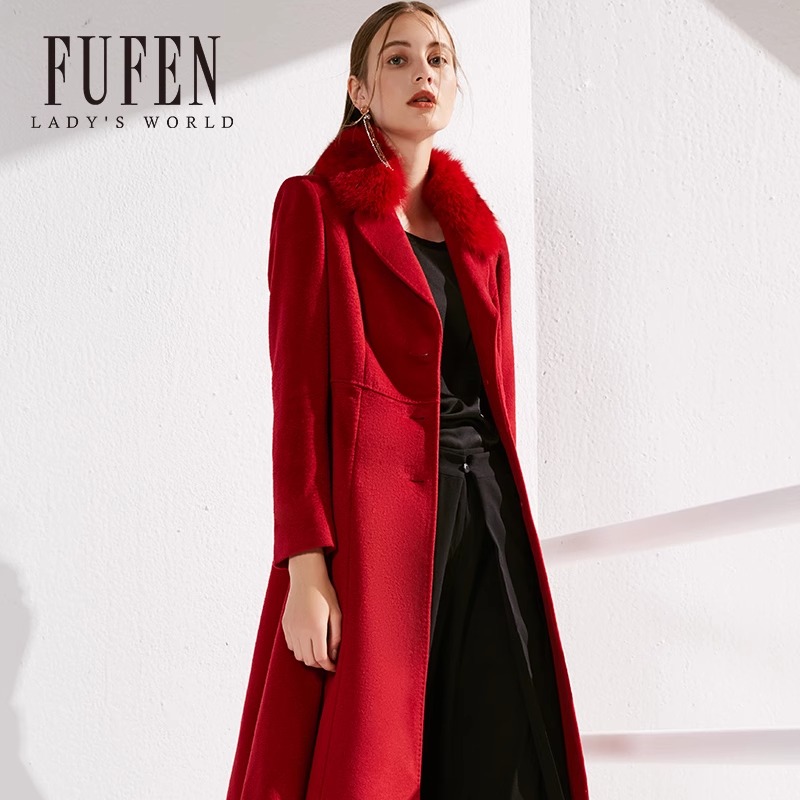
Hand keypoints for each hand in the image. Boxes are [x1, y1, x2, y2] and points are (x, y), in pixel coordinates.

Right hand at [282, 551, 341, 671]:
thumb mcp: (337, 613)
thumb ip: (336, 636)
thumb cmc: (325, 593)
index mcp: (316, 628)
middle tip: (328, 659)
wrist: (306, 577)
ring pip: (298, 655)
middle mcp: (301, 631)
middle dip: (319, 663)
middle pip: (308, 660)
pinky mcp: (285, 625)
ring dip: (308, 657)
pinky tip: (307, 641)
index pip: (320, 658)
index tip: (334, 667)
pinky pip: (290, 645)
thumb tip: (334, 656)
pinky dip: (299, 648)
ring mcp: (291, 628)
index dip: (328, 666)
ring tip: (318, 650)